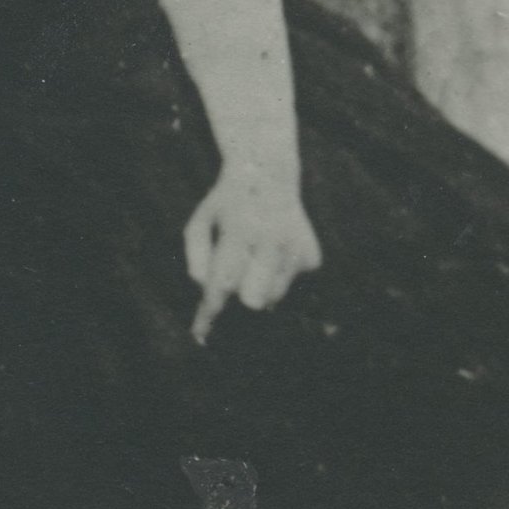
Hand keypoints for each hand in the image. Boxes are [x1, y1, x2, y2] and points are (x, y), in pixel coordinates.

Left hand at [184, 162, 322, 340]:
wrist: (268, 176)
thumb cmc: (226, 204)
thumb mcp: (200, 220)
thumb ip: (196, 254)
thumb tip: (206, 288)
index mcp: (242, 231)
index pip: (224, 281)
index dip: (211, 309)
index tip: (201, 331)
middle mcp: (274, 242)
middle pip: (253, 298)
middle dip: (240, 295)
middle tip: (233, 275)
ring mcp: (298, 250)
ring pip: (272, 296)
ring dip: (257, 283)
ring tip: (253, 252)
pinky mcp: (312, 257)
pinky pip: (287, 284)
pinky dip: (276, 274)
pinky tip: (272, 248)